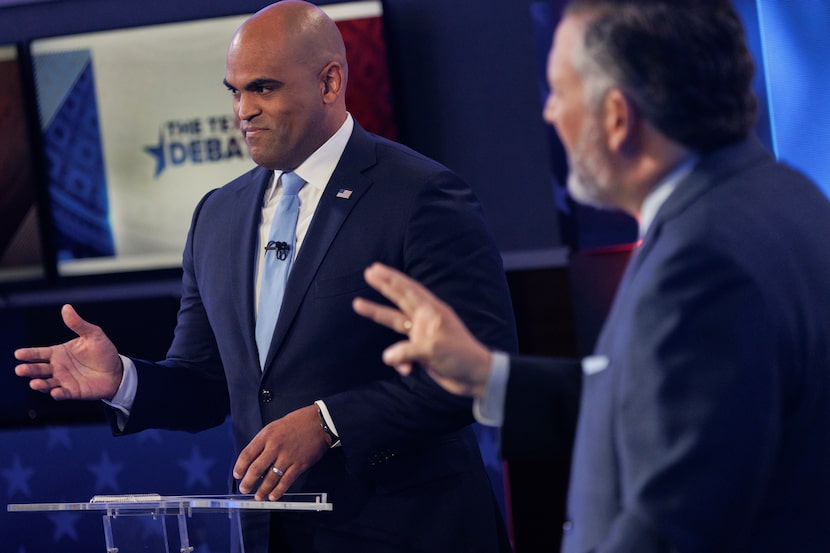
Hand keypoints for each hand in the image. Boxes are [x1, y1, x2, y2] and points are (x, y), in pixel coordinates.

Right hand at [14, 304, 122, 400]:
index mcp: (58, 353)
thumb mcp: (93, 335)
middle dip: (29, 369)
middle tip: (20, 370)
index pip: (39, 353)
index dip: (28, 354)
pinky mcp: (73, 392)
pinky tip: (55, 392)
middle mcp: (57, 367)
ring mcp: (64, 380)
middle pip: (38, 369)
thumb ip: (78, 324)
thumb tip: (66, 307)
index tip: (18, 354)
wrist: (117, 370)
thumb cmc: (103, 352)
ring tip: (34, 383)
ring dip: (40, 384)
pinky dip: (58, 394)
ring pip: (47, 383)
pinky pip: (63, 394)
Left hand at [233, 405, 328, 500]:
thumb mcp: (275, 426)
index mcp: (267, 435)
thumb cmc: (298, 422)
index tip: (237, 475)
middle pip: (256, 469)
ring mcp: (287, 457)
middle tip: (245, 489)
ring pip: (271, 478)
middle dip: (248, 482)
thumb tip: (255, 458)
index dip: (240, 467)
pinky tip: (273, 495)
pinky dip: (279, 490)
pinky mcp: (299, 465)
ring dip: (262, 490)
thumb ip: (265, 441)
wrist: (319, 423)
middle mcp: (275, 447)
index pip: (247, 454)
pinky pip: (286, 481)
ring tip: (258, 496)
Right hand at [352, 262, 491, 397]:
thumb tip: (387, 356)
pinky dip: (400, 361)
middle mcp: (426, 319)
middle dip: (384, 286)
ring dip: (378, 314)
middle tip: (368, 272)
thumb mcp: (435, 351)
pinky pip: (402, 352)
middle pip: (400, 298)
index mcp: (433, 312)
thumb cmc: (462, 358)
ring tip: (358, 304)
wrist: (475, 378)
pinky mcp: (421, 351)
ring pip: (395, 321)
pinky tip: (406, 370)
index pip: (409, 290)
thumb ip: (409, 351)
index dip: (391, 279)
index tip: (375, 269)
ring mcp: (422, 334)